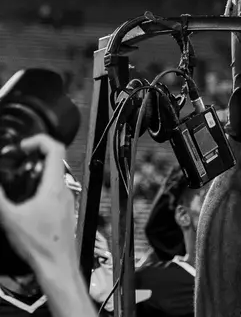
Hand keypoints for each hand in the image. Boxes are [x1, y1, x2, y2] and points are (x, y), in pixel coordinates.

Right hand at [0, 134, 76, 272]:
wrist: (57, 266)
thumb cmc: (40, 244)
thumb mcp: (11, 219)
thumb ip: (0, 199)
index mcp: (54, 185)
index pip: (55, 148)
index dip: (39, 140)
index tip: (24, 146)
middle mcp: (64, 190)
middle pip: (55, 162)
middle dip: (35, 158)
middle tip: (20, 162)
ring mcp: (67, 201)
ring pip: (55, 178)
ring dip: (38, 175)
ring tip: (21, 182)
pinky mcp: (65, 213)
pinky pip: (55, 193)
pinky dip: (42, 190)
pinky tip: (28, 205)